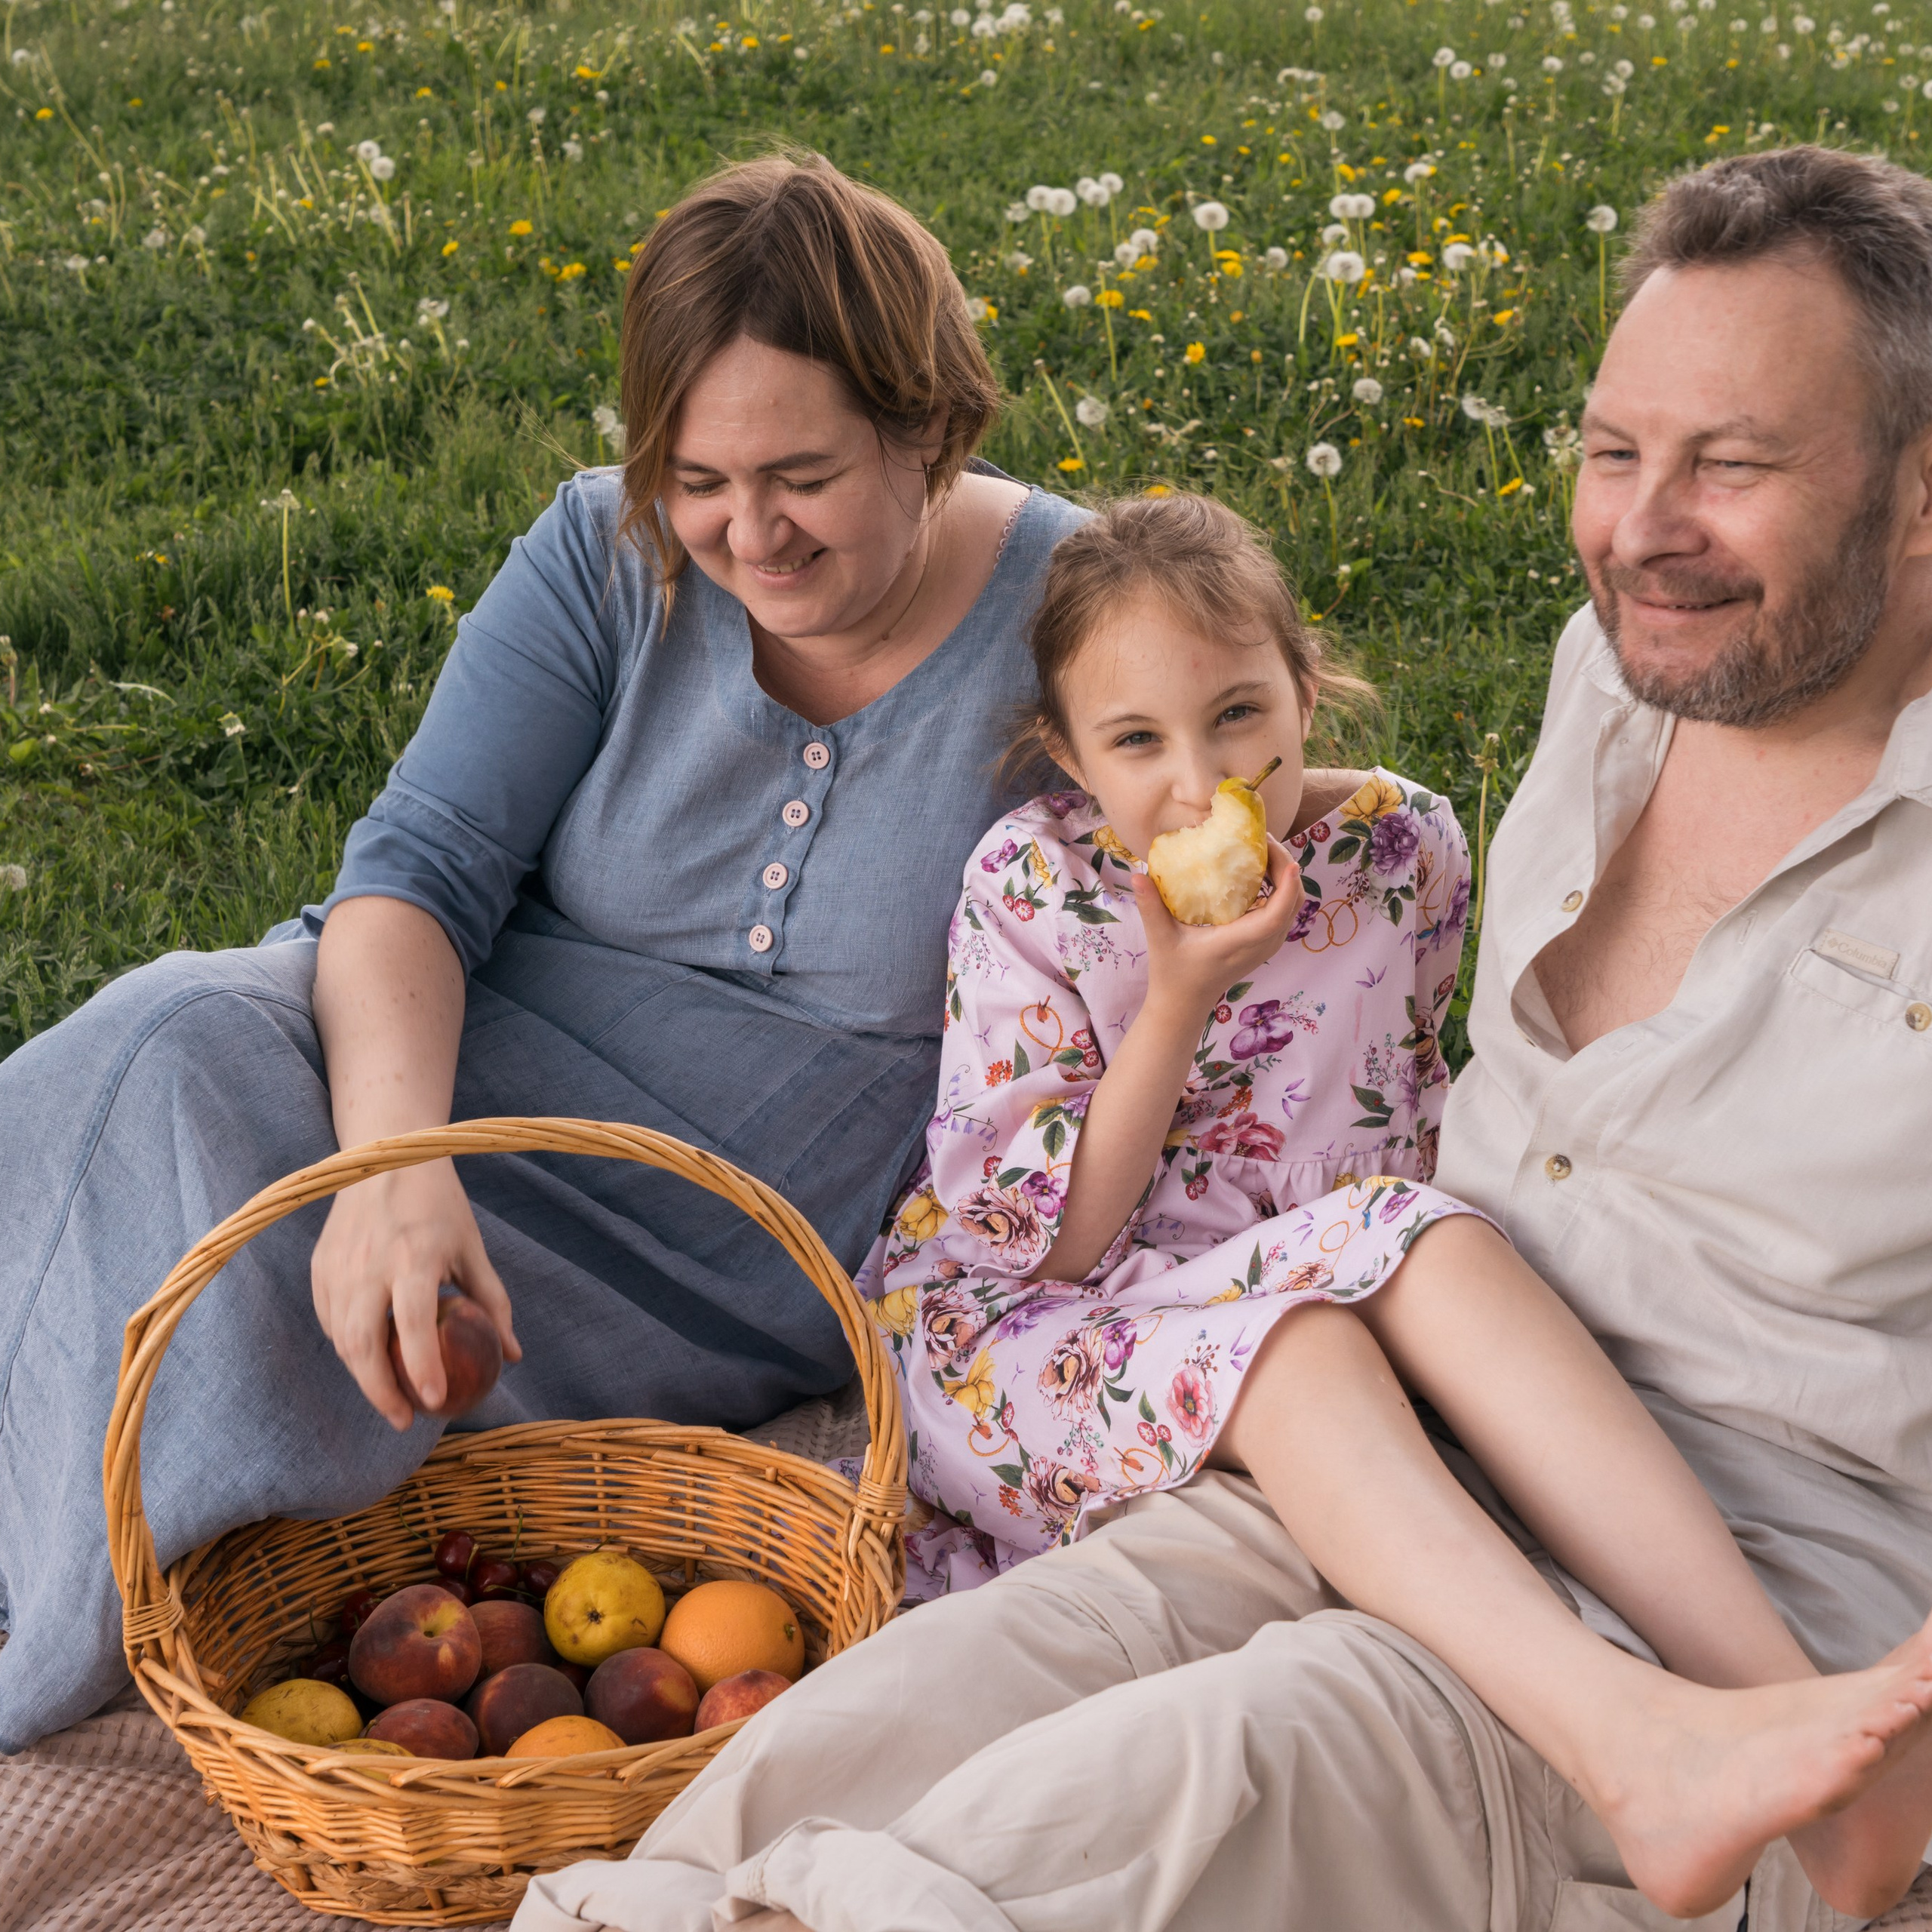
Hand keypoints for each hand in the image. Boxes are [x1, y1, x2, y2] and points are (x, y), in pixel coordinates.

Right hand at [310, 1157, 520, 1429]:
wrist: (386, 1158)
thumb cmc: (439, 1207)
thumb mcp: (472, 1249)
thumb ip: (492, 1303)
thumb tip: (514, 1356)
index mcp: (414, 1257)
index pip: (411, 1324)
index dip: (421, 1367)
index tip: (432, 1402)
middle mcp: (370, 1264)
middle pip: (364, 1344)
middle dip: (381, 1391)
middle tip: (406, 1419)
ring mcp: (339, 1266)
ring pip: (342, 1338)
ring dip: (363, 1376)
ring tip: (391, 1397)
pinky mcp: (320, 1266)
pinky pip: (330, 1320)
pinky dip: (347, 1347)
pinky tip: (369, 1360)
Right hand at [1134, 836, 1305, 1024]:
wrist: (1184, 1003)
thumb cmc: (1172, 972)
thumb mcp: (1160, 938)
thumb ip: (1150, 906)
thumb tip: (1137, 874)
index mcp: (1237, 943)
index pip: (1274, 916)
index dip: (1287, 887)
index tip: (1289, 861)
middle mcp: (1259, 945)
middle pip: (1291, 905)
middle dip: (1286, 868)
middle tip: (1263, 839)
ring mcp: (1265, 946)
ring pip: (1291, 907)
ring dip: (1285, 876)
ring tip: (1262, 849)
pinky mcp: (1264, 944)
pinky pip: (1283, 911)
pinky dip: (1280, 888)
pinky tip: (1259, 870)